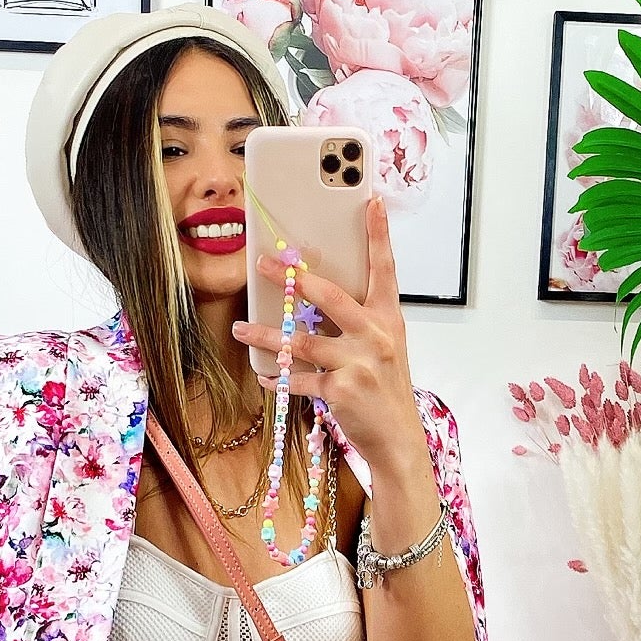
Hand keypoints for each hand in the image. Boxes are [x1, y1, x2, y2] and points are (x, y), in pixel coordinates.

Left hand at [233, 197, 425, 473]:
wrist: (398, 438)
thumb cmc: (386, 387)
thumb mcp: (384, 346)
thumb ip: (357, 319)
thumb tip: (314, 294)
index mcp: (388, 318)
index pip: (385, 269)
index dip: (378, 235)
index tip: (371, 202)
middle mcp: (376, 336)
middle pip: (330, 296)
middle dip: (293, 278)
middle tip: (264, 262)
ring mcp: (359, 363)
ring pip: (302, 341)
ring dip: (266, 335)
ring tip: (242, 329)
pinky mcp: (341, 391)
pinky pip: (299, 379)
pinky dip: (277, 377)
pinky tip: (264, 374)